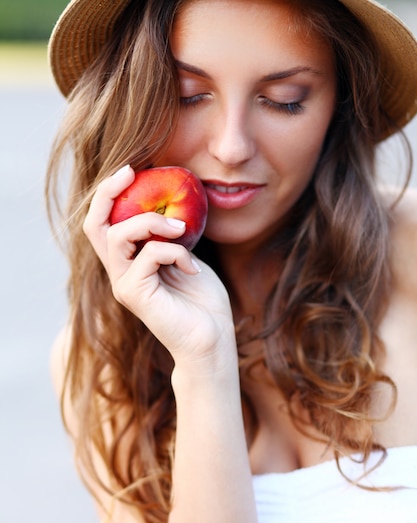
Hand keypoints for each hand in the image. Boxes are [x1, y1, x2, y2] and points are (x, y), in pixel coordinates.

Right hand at [83, 166, 234, 362]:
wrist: (212, 340)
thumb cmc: (202, 301)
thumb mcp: (186, 256)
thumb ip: (171, 235)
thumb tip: (172, 204)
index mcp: (128, 263)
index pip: (103, 224)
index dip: (109, 194)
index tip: (132, 170)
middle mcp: (119, 273)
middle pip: (94, 225)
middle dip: (108, 193)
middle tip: (132, 172)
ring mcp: (124, 285)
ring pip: (118, 236)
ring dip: (152, 222)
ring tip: (181, 228)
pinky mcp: (136, 296)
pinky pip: (149, 255)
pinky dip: (176, 251)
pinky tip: (193, 267)